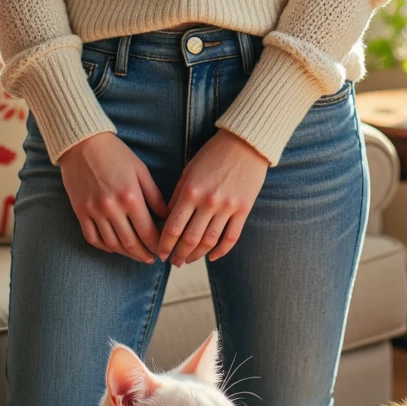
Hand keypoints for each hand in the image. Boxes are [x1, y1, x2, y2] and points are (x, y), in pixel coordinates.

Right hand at [59, 132, 168, 262]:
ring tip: (136, 255)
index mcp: (130, 197)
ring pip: (112, 244)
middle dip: (144, 254)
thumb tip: (167, 216)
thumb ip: (155, 195)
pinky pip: (92, 238)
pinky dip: (105, 247)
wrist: (82, 143)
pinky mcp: (80, 212)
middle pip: (131, 242)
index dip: (158, 245)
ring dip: (126, 253)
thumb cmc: (116, 154)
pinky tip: (114, 247)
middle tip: (153, 259)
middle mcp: (112, 208)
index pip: (148, 231)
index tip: (164, 249)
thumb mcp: (140, 170)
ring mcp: (94, 211)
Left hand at [157, 129, 268, 266]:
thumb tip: (167, 219)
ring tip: (188, 260)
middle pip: (190, 239)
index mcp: (191, 191)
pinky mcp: (244, 209)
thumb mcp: (189, 170)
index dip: (165, 244)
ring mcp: (228, 207)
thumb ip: (178, 195)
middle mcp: (208, 202)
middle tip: (173, 262)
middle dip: (178, 254)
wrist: (246, 143)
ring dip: (197, 255)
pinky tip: (212, 257)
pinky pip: (231, 237)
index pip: (173, 227)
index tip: (160, 253)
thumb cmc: (213, 154)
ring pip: (210, 242)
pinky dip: (221, 251)